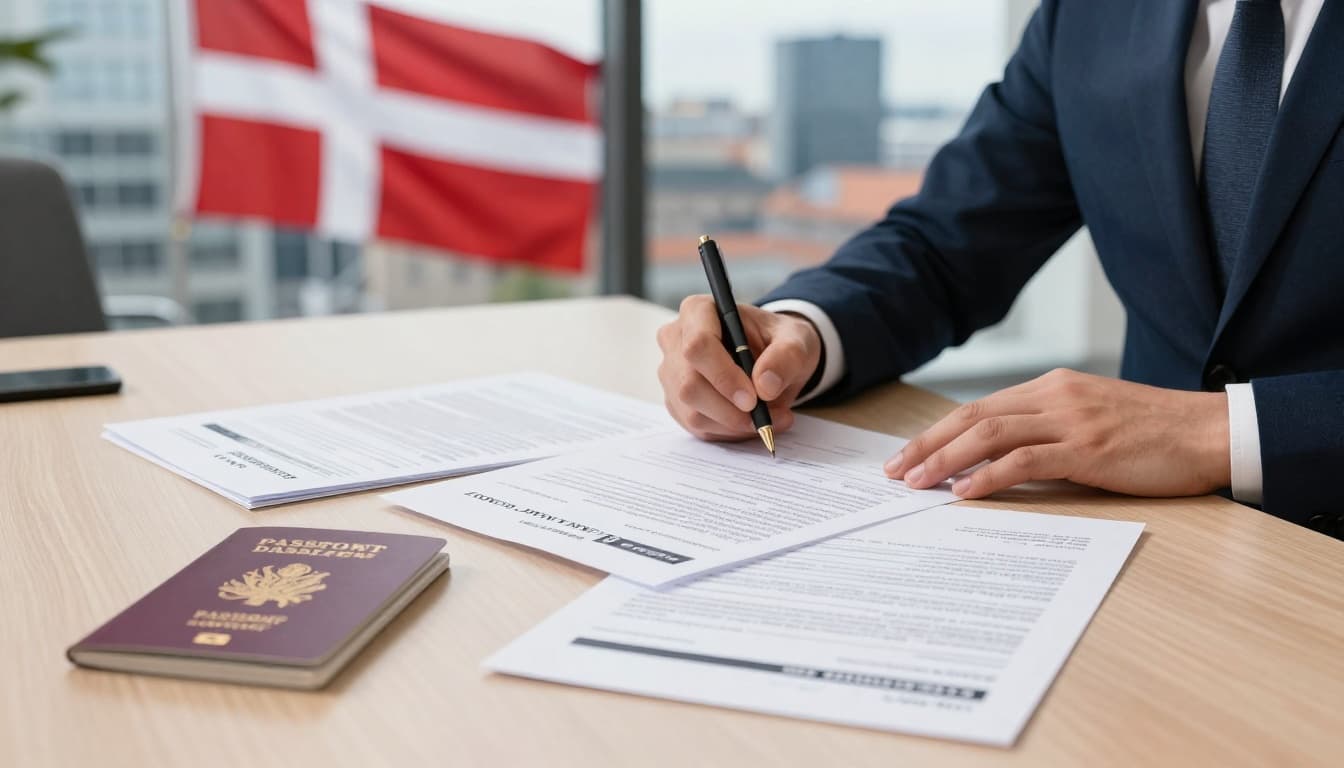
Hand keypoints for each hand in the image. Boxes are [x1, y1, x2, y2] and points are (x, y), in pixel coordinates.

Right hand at [657, 295, 821, 440]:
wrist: (772, 358)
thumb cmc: (778, 341)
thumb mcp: (796, 340)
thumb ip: (787, 356)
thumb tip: (766, 385)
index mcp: (699, 311)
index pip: (698, 345)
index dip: (724, 376)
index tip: (753, 398)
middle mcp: (676, 340)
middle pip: (690, 384)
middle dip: (730, 409)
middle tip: (766, 417)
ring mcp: (672, 373)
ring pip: (691, 410)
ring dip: (733, 424)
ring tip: (769, 418)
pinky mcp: (677, 401)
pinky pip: (696, 426)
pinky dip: (728, 431)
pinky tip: (750, 422)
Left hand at [885, 368, 1230, 497]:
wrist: (1209, 431)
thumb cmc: (1153, 433)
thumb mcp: (1090, 419)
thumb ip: (1047, 431)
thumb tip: (998, 461)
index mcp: (1052, 387)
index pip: (978, 408)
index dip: (937, 433)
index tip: (907, 455)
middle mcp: (1054, 396)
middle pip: (972, 417)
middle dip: (926, 445)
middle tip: (894, 471)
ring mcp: (1071, 420)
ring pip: (989, 435)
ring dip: (945, 461)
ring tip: (916, 484)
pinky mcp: (1088, 448)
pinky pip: (1025, 460)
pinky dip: (988, 476)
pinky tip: (964, 493)